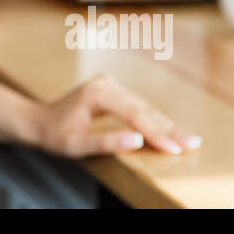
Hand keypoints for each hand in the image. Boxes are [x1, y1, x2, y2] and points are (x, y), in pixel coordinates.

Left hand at [33, 72, 202, 156]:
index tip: (175, 148)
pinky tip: (171, 130)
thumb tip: (138, 140)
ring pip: (144, 107)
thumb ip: (106, 142)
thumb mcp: (75, 145)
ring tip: (190, 140)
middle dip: (169, 128)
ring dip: (166, 124)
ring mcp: (110, 85)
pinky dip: (155, 120)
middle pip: (144, 108)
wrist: (39, 121)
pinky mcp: (113, 90)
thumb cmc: (54, 135)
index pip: (134, 115)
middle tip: (194, 144)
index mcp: (97, 94)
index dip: (156, 133)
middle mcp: (105, 84)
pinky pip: (139, 107)